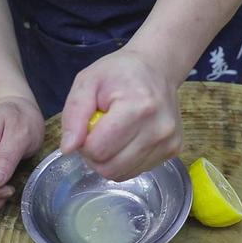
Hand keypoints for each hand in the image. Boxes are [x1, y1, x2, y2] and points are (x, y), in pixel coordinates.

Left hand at [60, 47, 182, 180]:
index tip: (88, 125)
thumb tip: (68, 149)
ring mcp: (168, 142)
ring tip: (112, 135)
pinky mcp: (173, 150)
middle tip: (97, 133)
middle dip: (94, 155)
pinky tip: (126, 139)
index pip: (97, 149)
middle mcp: (158, 129)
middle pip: (109, 168)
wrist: (157, 68)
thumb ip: (74, 114)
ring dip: (108, 160)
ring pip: (121, 174)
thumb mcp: (87, 82)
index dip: (83, 142)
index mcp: (137, 107)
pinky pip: (135, 171)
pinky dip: (124, 161)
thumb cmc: (119, 73)